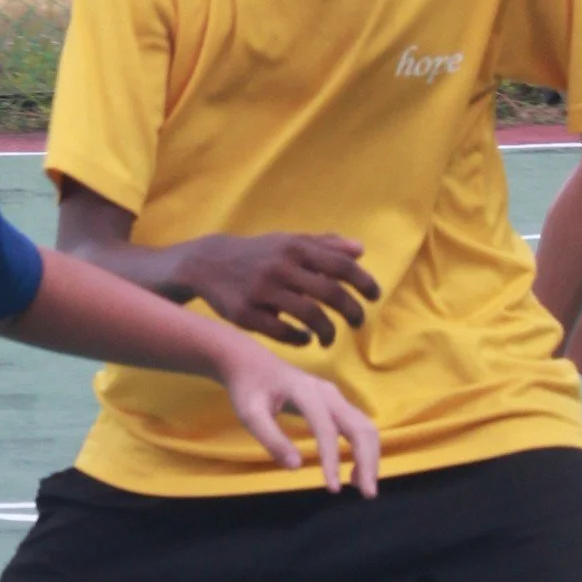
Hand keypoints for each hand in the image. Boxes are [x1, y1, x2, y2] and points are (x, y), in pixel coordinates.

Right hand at [182, 233, 380, 346]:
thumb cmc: (257, 254)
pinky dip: (300, 339)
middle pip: (330, 293)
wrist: (207, 263)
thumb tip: (359, 250)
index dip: (363, 282)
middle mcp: (280, 267)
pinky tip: (305, 339)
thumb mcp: (288, 242)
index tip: (374, 296)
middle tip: (358, 321)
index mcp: (295, 248)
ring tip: (329, 338)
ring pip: (310, 315)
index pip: (340, 265)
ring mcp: (262, 291)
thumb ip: (324, 245)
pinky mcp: (245, 313)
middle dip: (351, 311)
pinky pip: (283, 332)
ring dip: (328, 331)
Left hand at [219, 344, 380, 492]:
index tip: (333, 489)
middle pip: (360, 426)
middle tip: (367, 494)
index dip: (332, 459)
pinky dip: (364, 449)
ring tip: (360, 486)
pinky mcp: (336, 403)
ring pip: (365, 426)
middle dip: (368, 461)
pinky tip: (353, 470)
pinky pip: (359, 426)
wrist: (251, 362)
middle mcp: (328, 392)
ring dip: (370, 456)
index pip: (326, 429)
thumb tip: (295, 467)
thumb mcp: (249, 413)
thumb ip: (271, 439)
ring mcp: (335, 396)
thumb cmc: (248, 387)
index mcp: (306, 392)